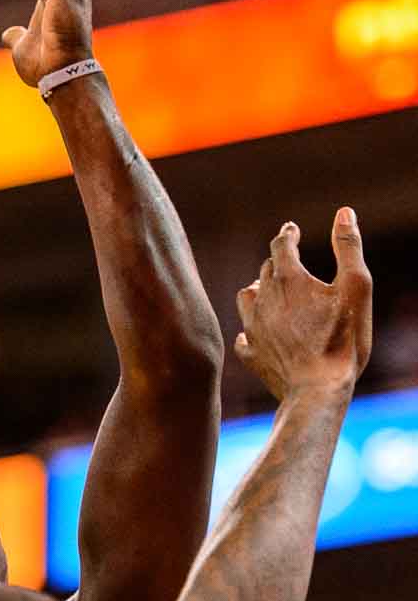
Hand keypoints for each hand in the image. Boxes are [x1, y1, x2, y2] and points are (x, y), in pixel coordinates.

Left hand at [235, 209, 372, 401]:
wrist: (317, 388)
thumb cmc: (343, 338)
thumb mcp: (356, 287)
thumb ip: (349, 247)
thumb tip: (344, 212)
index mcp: (288, 279)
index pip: (281, 245)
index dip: (287, 234)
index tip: (291, 230)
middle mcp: (263, 299)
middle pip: (265, 270)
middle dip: (277, 263)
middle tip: (287, 261)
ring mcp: (253, 327)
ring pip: (247, 298)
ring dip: (258, 290)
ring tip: (268, 291)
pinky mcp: (250, 353)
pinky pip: (244, 335)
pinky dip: (251, 329)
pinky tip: (256, 332)